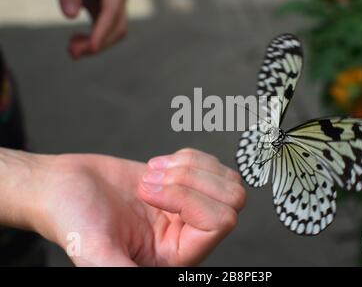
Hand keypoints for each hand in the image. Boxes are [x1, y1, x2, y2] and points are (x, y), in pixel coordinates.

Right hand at [34, 149, 244, 265]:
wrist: (60, 187)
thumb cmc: (71, 220)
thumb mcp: (95, 253)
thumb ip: (124, 272)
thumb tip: (152, 276)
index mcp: (174, 256)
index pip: (220, 222)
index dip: (188, 199)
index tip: (145, 191)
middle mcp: (187, 234)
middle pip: (233, 199)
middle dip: (191, 179)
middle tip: (150, 180)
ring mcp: (188, 207)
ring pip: (227, 180)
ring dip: (190, 167)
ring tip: (152, 172)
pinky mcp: (184, 184)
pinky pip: (211, 164)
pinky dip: (186, 157)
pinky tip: (156, 166)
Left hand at [53, 0, 127, 58]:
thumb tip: (70, 17)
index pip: (112, 10)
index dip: (103, 30)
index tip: (92, 48)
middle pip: (118, 26)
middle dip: (99, 42)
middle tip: (72, 53)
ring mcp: (116, 4)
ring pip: (114, 33)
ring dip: (96, 45)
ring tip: (71, 49)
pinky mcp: (107, 12)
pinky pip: (105, 32)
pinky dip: (92, 40)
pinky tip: (75, 41)